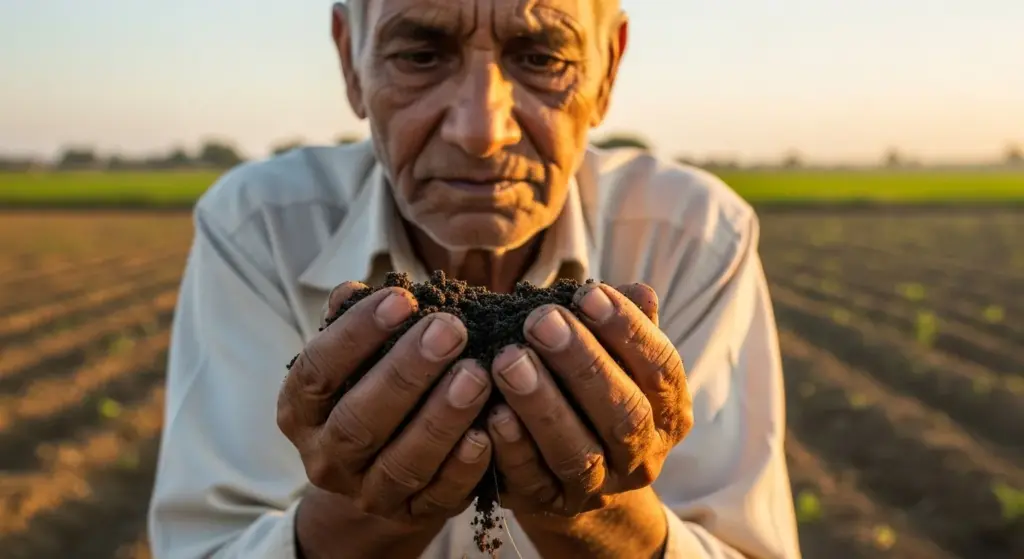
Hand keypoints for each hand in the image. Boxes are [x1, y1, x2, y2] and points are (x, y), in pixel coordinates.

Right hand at [277, 282, 494, 534]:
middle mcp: (326, 457)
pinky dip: (463, 466)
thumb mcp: (351, 362)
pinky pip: (438, 496)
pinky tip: (488, 432)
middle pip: (358, 420)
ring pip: (401, 462)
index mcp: (301, 410)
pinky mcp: (411, 515)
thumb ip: (352, 324)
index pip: (317, 371)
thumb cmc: (368, 393)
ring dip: (441, 417)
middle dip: (406, 372)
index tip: (402, 299)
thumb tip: (353, 289)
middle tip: (450, 330)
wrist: (375, 478)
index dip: (356, 334)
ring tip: (477, 374)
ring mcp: (367, 493)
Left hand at [485, 282, 692, 516]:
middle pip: (624, 414)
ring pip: (577, 452)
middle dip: (582, 364)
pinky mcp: (549, 505)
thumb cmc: (589, 395)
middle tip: (540, 321)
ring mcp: (597, 487)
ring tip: (508, 360)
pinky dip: (513, 447)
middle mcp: (642, 456)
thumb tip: (638, 291)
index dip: (628, 331)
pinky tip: (491, 413)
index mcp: (667, 412)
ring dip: (542, 405)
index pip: (661, 369)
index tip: (588, 295)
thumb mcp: (615, 361)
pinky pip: (532, 480)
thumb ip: (623, 327)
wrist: (568, 479)